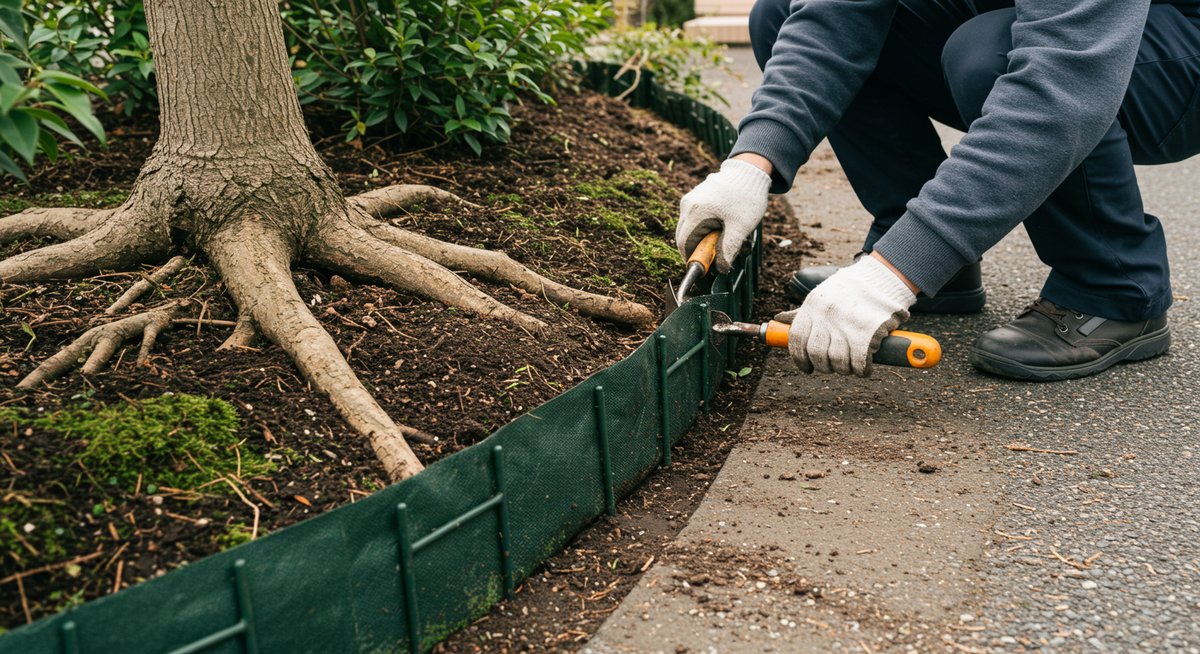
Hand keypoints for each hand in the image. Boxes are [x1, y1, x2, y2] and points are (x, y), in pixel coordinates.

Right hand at [675, 158, 770, 272]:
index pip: (684, 244)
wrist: (750, 171)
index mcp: (695, 212)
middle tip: (717, 256)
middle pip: (684, 237)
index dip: (693, 259)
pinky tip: (722, 226)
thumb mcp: (740, 228)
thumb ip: (728, 250)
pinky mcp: (696, 197)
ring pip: (689, 228)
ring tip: (723, 237)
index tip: (706, 269)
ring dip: (702, 239)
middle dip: (698, 250)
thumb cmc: (747, 198)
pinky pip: (694, 219)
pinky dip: (704, 228)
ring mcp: (690, 199)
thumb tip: (720, 269)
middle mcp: (687, 205)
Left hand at [774, 255, 916, 376]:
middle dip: (824, 366)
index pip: (796, 339)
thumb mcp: (820, 296)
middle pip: (816, 354)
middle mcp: (826, 316)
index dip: (799, 358)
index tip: (806, 367)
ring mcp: (845, 325)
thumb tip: (779, 319)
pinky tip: (865, 369)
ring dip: (844, 369)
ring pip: (837, 362)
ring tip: (850, 365)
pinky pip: (859, 363)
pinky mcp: (867, 334)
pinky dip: (862, 371)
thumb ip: (802, 312)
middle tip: (832, 366)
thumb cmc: (850, 290)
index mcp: (812, 307)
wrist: (883, 277)